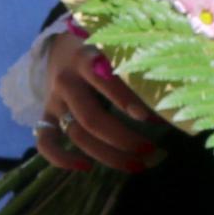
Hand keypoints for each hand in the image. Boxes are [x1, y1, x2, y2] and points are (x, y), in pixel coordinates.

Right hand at [31, 37, 160, 175]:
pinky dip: (61, 159)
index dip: (127, 102)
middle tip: (151, 149)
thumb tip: (168, 103)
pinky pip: (45, 142)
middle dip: (123, 139)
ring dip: (108, 155)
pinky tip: (86, 167)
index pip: (104, 83)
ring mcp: (54, 101)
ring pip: (76, 135)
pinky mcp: (46, 115)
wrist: (63, 46)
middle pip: (91, 119)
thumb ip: (134, 72)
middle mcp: (66, 82)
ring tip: (137, 165)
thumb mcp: (115, 50)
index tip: (152, 118)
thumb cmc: (101, 49)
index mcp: (85, 59)